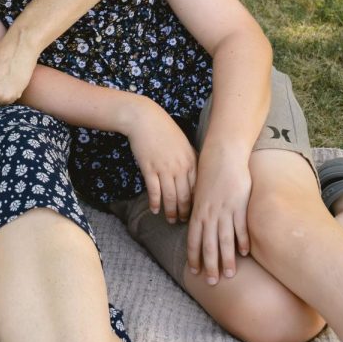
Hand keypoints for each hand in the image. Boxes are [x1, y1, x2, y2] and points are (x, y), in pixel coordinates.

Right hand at [125, 99, 196, 223]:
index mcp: (191, 161)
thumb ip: (190, 160)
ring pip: (170, 196)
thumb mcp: (183, 144)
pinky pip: (154, 190)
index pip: (198, 189)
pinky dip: (155, 202)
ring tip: (171, 220)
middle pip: (186, 196)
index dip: (197, 203)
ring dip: (171, 211)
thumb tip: (195, 177)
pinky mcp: (149, 168)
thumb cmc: (164, 130)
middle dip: (185, 211)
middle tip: (184, 222)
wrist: (144, 119)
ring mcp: (164, 168)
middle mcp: (180, 167)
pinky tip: (155, 209)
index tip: (196, 212)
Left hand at [187, 148, 251, 284]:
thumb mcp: (199, 194)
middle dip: (209, 265)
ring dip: (226, 260)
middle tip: (211, 282)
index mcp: (197, 212)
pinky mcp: (239, 206)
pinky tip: (244, 254)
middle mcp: (209, 214)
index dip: (194, 256)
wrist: (221, 156)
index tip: (195, 272)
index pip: (193, 240)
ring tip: (228, 275)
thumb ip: (199, 211)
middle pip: (208, 245)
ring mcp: (224, 211)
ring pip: (225, 240)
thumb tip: (198, 226)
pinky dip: (242, 241)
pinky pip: (240, 227)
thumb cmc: (209, 175)